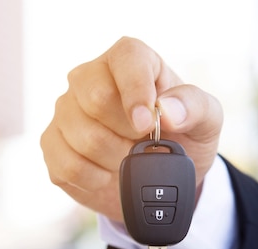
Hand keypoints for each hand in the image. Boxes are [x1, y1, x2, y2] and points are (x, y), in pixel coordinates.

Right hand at [40, 37, 222, 221]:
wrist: (157, 180)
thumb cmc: (181, 138)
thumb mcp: (206, 122)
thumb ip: (196, 107)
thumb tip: (168, 110)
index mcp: (127, 60)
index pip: (126, 59)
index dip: (136, 92)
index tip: (147, 125)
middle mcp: (88, 79)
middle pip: (95, 100)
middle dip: (126, 134)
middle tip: (142, 145)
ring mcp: (65, 112)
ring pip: (82, 138)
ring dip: (114, 160)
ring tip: (126, 160)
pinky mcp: (51, 144)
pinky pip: (67, 165)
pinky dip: (94, 179)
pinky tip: (106, 174)